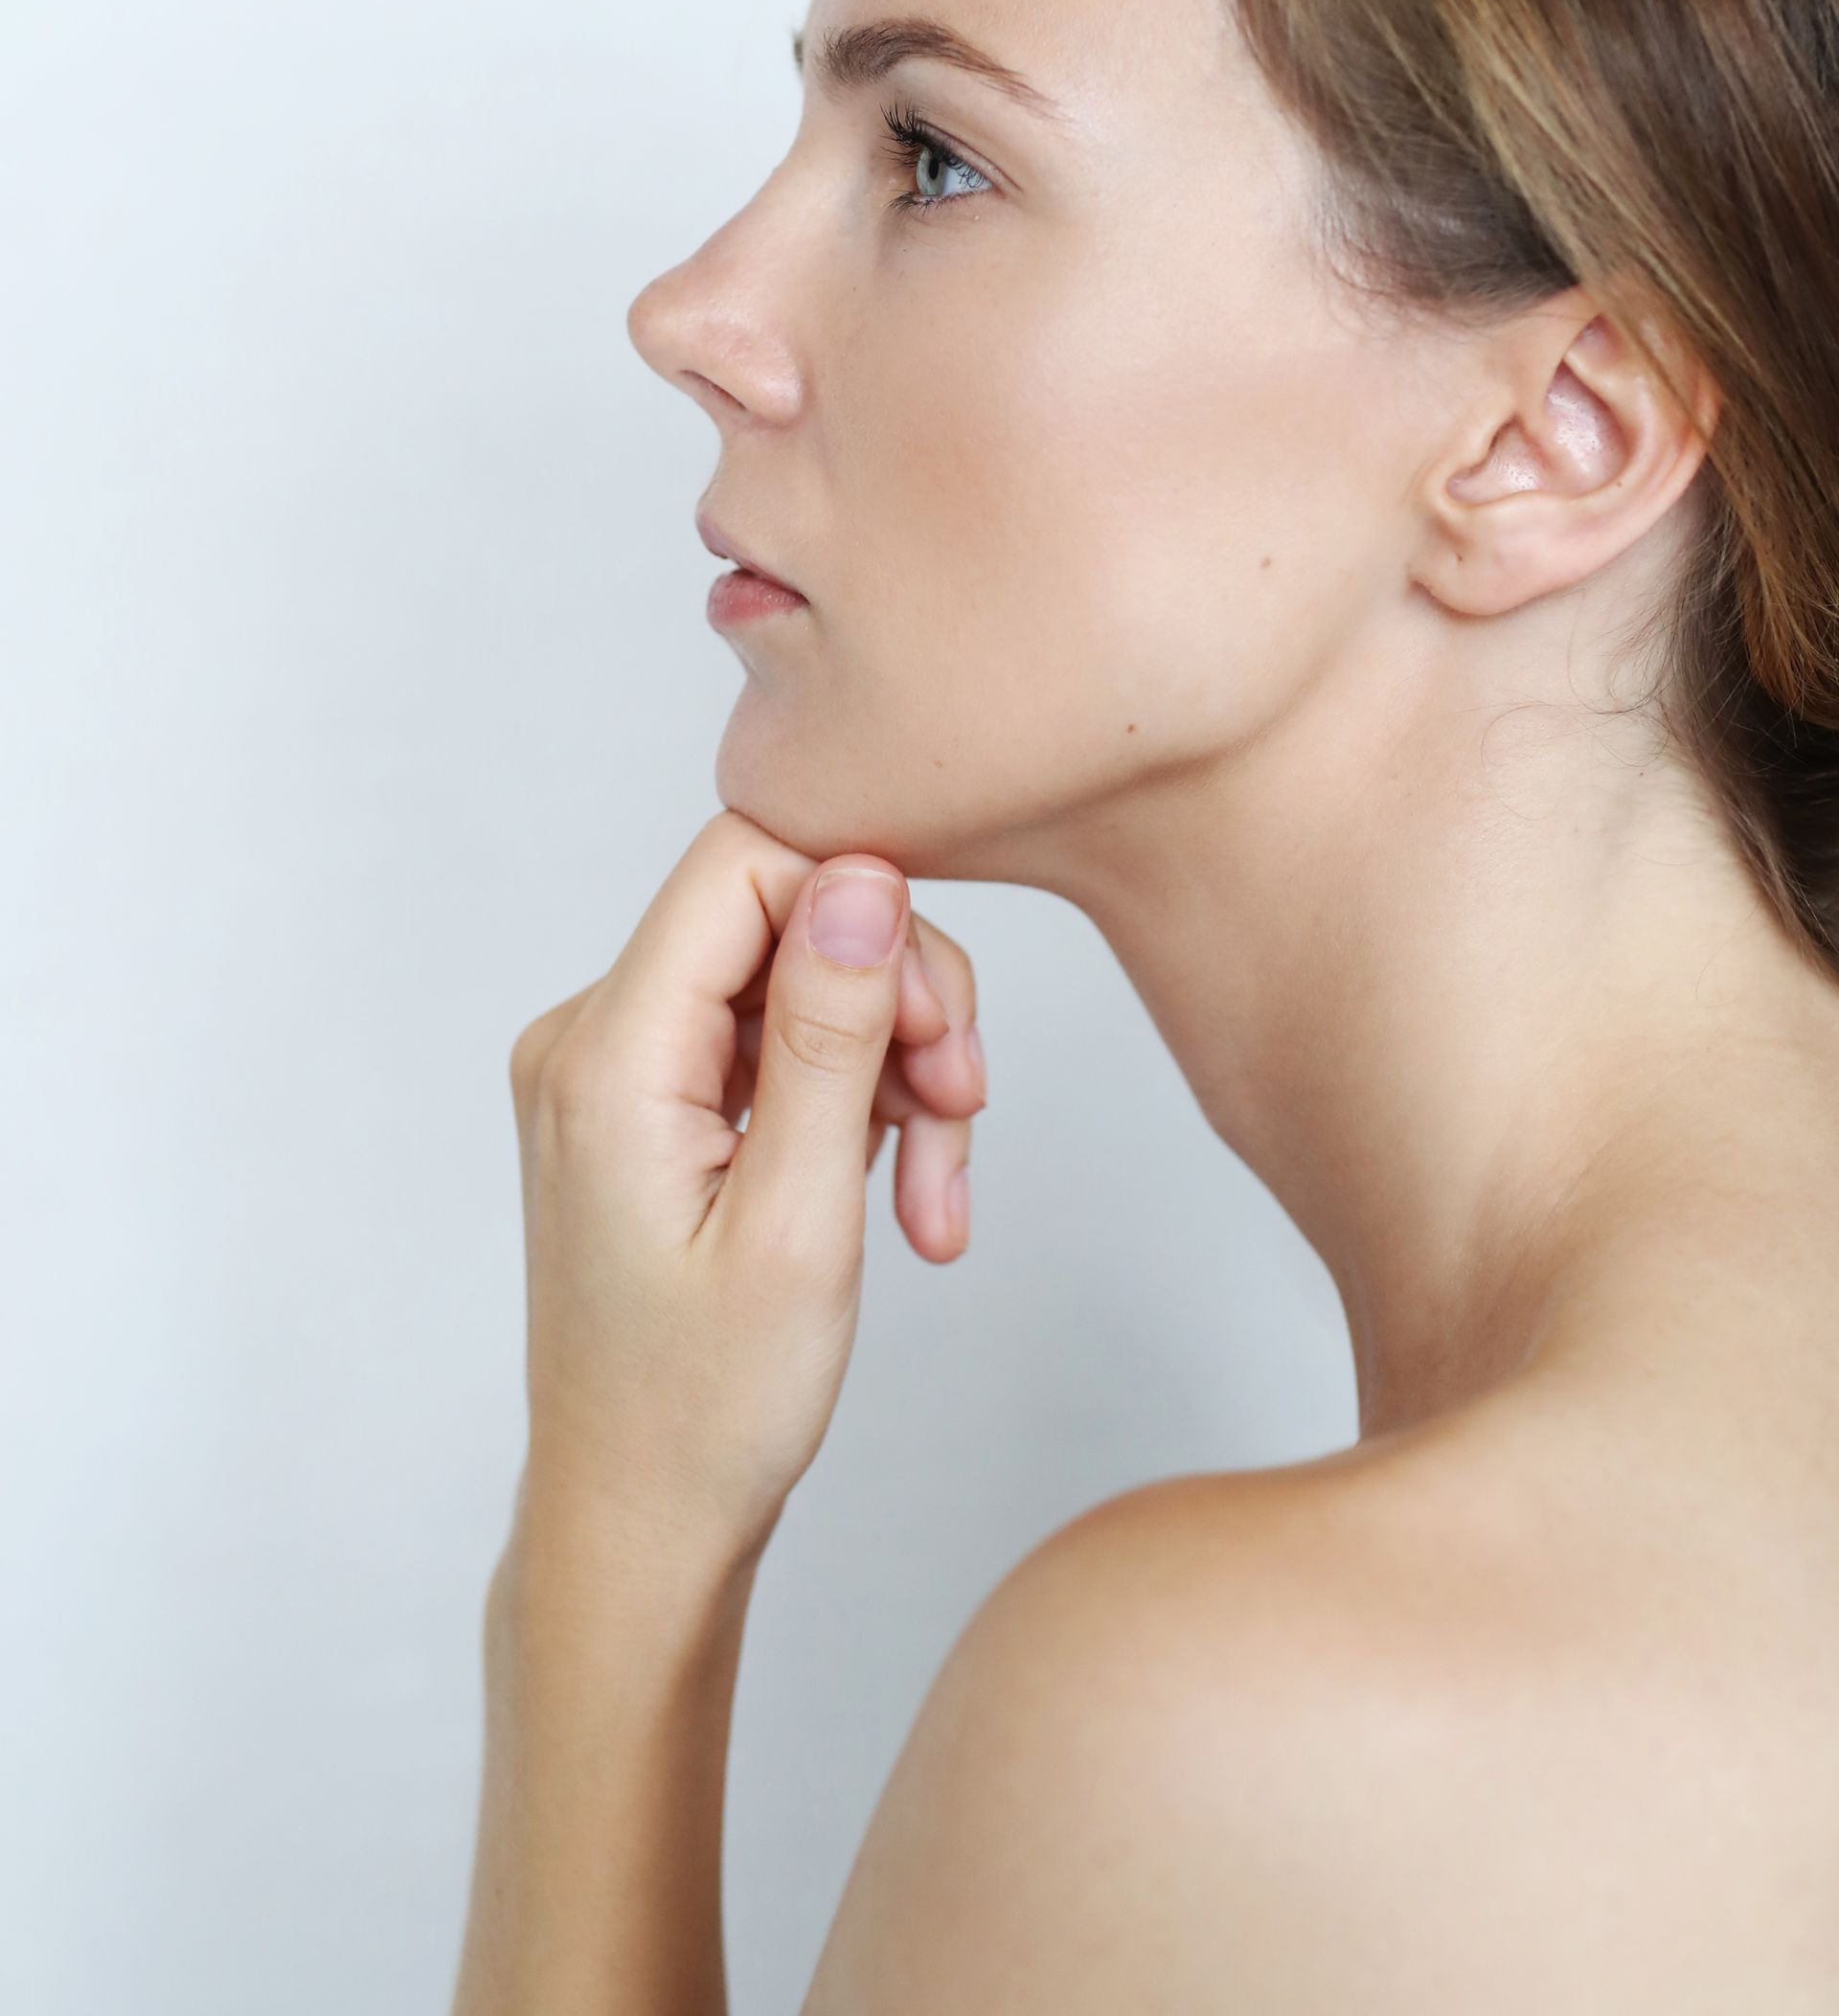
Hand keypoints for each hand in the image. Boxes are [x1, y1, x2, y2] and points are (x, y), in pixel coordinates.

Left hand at [504, 808, 985, 1570]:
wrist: (639, 1524)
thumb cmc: (707, 1409)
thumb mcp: (797, 1221)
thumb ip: (828, 1035)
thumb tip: (862, 875)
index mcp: (607, 1055)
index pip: (749, 861)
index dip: (868, 913)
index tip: (935, 1030)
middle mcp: (589, 1038)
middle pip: (784, 917)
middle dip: (896, 1003)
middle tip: (961, 1114)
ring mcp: (614, 1071)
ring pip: (796, 985)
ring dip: (890, 1069)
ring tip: (938, 1191)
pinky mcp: (647, 1105)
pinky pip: (771, 1045)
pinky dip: (851, 1103)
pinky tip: (899, 1195)